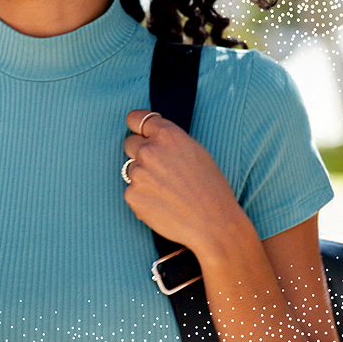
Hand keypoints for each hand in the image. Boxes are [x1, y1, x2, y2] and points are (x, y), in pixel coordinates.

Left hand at [121, 109, 244, 252]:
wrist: (213, 223)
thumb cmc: (211, 187)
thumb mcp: (196, 151)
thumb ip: (170, 141)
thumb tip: (151, 137)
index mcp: (167, 135)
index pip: (136, 118)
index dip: (137, 126)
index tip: (140, 132)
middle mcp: (149, 150)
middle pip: (130, 143)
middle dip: (140, 153)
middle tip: (160, 170)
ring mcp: (138, 173)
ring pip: (131, 170)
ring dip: (143, 177)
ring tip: (167, 191)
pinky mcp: (132, 196)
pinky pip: (132, 191)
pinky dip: (143, 197)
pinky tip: (162, 205)